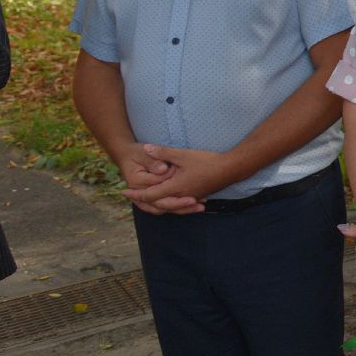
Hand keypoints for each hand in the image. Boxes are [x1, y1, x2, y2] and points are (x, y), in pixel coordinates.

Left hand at [124, 144, 242, 214]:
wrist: (230, 169)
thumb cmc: (208, 161)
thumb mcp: (183, 155)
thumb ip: (164, 153)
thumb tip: (147, 148)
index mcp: (175, 188)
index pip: (150, 195)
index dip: (136, 194)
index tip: (124, 191)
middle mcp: (181, 197)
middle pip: (157, 205)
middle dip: (142, 202)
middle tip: (131, 198)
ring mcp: (189, 198)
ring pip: (168, 207)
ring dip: (155, 205)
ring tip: (145, 201)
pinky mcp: (196, 197)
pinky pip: (177, 205)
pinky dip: (168, 205)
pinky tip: (167, 201)